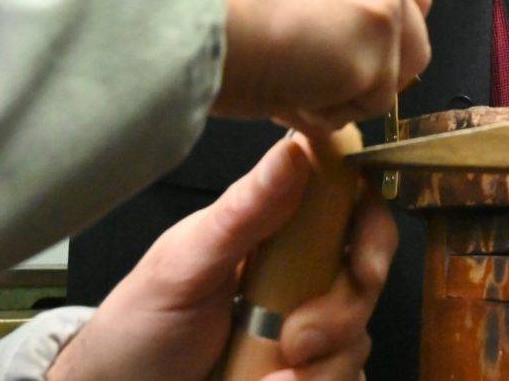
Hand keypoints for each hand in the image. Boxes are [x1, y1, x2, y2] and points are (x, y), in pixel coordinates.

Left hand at [45, 134, 395, 380]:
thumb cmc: (137, 327)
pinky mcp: (302, 377)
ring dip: (323, 371)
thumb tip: (297, 150)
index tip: (362, 266)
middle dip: (343, 314)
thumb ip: (243, 213)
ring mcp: (304, 333)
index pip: (352, 209)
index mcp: (276, 231)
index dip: (372, 233)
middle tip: (295, 342)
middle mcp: (299, 277)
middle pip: (365, 280)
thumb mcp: (184, 266)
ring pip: (358, 341)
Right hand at [173, 0, 432, 128]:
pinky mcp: (375, 52)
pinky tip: (284, 98)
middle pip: (411, 18)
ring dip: (349, 88)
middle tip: (319, 82)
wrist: (169, 9)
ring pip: (397, 64)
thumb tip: (312, 23)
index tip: (327, 49)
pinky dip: (332, 114)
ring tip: (288, 90)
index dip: (358, 23)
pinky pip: (371, 103)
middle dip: (374, 57)